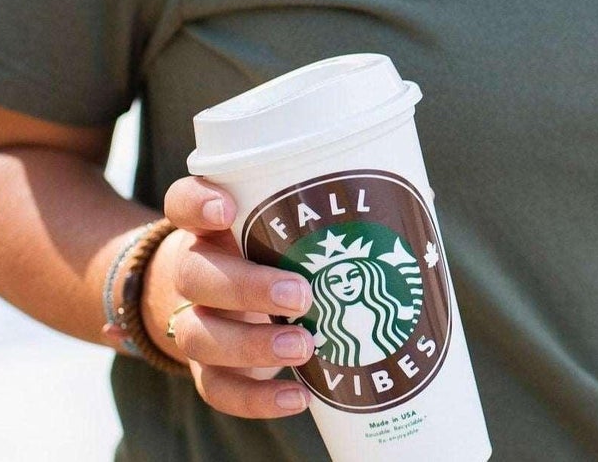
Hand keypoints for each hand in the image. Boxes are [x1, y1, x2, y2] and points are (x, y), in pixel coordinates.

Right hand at [152, 176, 316, 418]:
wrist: (232, 300)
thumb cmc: (277, 246)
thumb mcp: (292, 221)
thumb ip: (334, 209)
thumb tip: (415, 197)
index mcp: (212, 224)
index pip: (182, 202)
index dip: (196, 203)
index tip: (228, 208)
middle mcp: (195, 268)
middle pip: (194, 275)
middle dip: (245, 287)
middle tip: (301, 294)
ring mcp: (196, 320)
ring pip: (199, 335)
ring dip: (251, 345)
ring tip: (304, 346)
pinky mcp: (208, 368)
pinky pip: (216, 388)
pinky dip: (255, 400)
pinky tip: (298, 398)